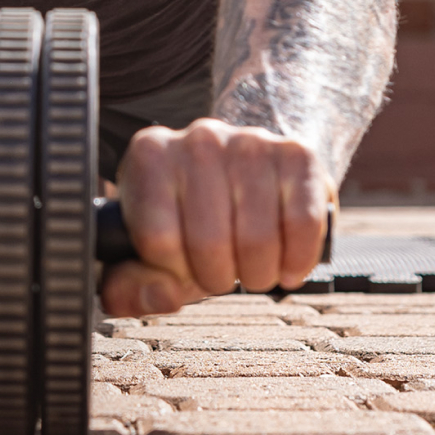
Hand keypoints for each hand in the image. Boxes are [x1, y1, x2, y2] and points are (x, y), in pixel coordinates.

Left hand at [102, 118, 329, 315]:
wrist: (245, 172)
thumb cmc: (190, 220)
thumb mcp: (146, 253)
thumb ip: (131, 286)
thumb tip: (164, 295)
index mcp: (150, 157)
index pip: (158, 240)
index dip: (173, 271)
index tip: (182, 267)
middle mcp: (198, 140)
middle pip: (209, 242)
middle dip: (217, 278)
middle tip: (221, 276)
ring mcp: (250, 142)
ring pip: (257, 239)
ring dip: (258, 274)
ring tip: (252, 269)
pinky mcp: (296, 155)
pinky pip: (303, 224)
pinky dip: (297, 260)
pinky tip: (287, 267)